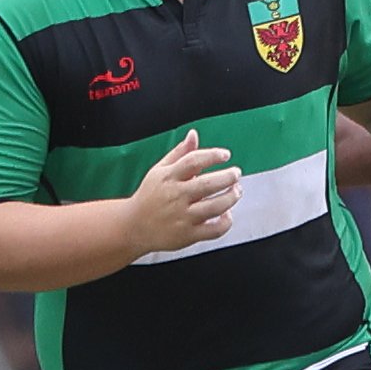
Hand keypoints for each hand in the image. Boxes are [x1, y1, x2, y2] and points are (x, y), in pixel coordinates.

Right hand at [122, 132, 244, 259]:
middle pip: (207, 184)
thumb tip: (194, 134)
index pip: (193, 161)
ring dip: (231, 197)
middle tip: (236, 173)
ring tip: (237, 191)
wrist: (133, 227)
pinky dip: (226, 222)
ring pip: (215, 207)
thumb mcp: (160, 171)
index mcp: (168, 177)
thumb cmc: (151, 196)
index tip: (226, 155)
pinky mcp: (188, 235)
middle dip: (228, 177)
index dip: (213, 155)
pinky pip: (214, 230)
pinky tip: (226, 214)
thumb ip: (180, 153)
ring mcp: (182, 217)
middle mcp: (175, 196)